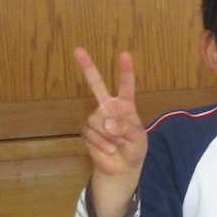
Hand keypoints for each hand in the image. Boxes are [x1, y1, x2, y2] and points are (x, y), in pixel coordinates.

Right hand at [74, 47, 146, 176]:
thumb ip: (127, 128)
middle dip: (87, 67)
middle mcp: (108, 107)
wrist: (121, 167)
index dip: (125, 70)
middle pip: (96, 85)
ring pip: (97, 120)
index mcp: (125, 105)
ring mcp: (96, 118)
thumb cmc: (134, 149)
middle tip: (77, 49)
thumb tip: (108, 123)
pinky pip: (92, 133)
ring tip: (117, 145)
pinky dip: (102, 144)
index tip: (124, 54)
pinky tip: (109, 149)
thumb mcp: (138, 138)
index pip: (126, 85)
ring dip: (109, 136)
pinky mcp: (87, 131)